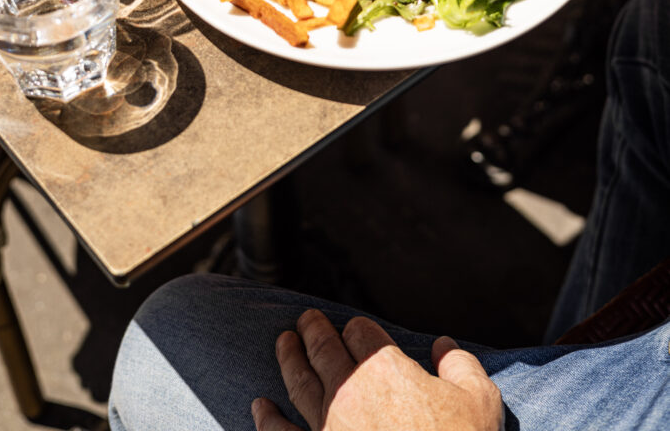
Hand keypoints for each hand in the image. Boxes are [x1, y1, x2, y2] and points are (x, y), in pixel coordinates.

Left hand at [251, 309, 503, 430]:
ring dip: (288, 358)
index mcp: (386, 369)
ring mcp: (326, 426)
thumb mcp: (480, 400)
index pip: (361, 332)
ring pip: (299, 381)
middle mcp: (349, 391)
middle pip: (324, 348)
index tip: (358, 330)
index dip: (359, 328)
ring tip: (283, 343)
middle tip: (306, 320)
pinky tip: (260, 407)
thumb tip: (443, 344)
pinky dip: (267, 419)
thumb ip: (460, 363)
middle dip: (314, 330)